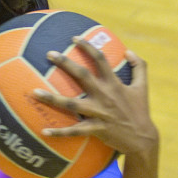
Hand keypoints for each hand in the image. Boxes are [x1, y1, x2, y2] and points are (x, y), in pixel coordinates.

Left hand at [34, 45, 156, 156]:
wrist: (142, 139)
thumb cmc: (140, 111)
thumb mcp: (143, 86)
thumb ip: (139, 66)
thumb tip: (129, 50)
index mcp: (114, 83)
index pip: (100, 59)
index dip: (87, 47)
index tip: (74, 38)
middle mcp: (105, 95)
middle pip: (82, 76)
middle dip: (65, 63)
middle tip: (49, 54)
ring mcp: (99, 113)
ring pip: (71, 104)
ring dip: (52, 98)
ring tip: (34, 92)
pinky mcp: (96, 129)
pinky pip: (74, 131)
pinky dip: (59, 132)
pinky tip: (43, 131)